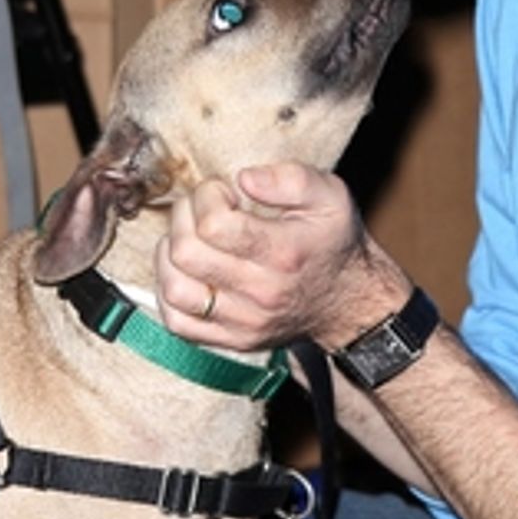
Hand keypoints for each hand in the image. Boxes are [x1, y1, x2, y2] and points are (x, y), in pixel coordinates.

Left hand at [155, 162, 374, 350]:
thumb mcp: (330, 197)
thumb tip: (244, 179)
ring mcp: (244, 321)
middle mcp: (262, 292)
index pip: (215, 226)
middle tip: (201, 209)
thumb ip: (292, 179)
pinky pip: (177, 323)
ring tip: (189, 238)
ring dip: (170, 255)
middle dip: (183, 218)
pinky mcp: (232, 339)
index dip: (207, 197)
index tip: (224, 191)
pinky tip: (186, 270)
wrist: (348, 300)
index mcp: (284, 253)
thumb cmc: (332, 242)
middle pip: (187, 254)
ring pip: (175, 290)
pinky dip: (169, 292)